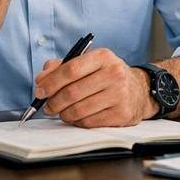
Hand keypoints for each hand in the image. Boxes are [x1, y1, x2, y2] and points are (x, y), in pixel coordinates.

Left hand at [34, 48, 156, 127]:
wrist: (139, 90)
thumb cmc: (107, 76)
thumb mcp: (89, 63)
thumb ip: (62, 67)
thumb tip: (41, 78)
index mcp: (103, 57)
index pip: (71, 69)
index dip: (51, 82)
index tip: (39, 91)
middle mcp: (114, 74)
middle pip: (72, 92)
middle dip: (53, 102)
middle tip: (47, 106)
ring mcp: (119, 94)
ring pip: (78, 110)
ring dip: (64, 114)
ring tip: (62, 112)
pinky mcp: (121, 113)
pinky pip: (88, 122)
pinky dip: (77, 122)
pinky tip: (77, 117)